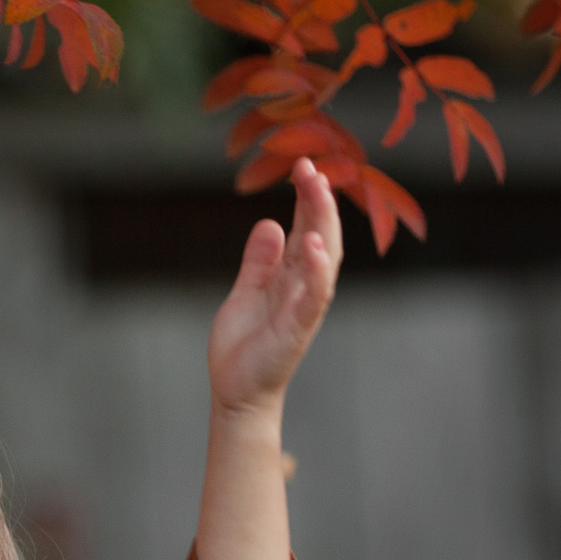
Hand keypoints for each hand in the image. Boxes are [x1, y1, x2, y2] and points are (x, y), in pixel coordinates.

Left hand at [207, 158, 341, 418]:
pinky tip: (315, 244)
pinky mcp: (296, 329)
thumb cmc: (244, 348)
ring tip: (319, 190)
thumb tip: (270, 224)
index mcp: (291, 278)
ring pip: (323, 260)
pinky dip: (317, 271)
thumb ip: (259, 261)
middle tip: (312, 166)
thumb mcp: (247, 291)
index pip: (306, 230)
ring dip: (323, 225)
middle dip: (318, 201)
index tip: (304, 166)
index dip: (307, 199)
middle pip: (319, 236)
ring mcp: (303, 308)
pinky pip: (313, 297)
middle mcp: (303, 288)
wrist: (237, 393)